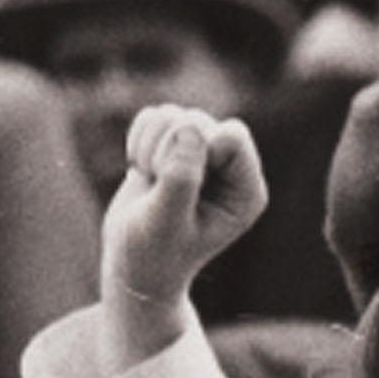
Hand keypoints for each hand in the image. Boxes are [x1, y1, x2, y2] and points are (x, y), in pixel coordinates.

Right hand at [104, 106, 266, 365]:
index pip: (231, 136)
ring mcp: (203, 155)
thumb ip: (181, 178)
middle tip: (157, 187)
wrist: (132, 263)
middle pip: (200, 121)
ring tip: (150, 181)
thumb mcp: (166, 222)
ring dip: (150, 145)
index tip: (177, 184)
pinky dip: (139, 138)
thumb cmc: (153, 252)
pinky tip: (140, 170)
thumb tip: (190, 127)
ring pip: (176, 114)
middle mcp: (231, 170)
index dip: (198, 151)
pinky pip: (154, 116)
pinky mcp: (174, 146)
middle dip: (167, 149)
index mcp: (246, 191)